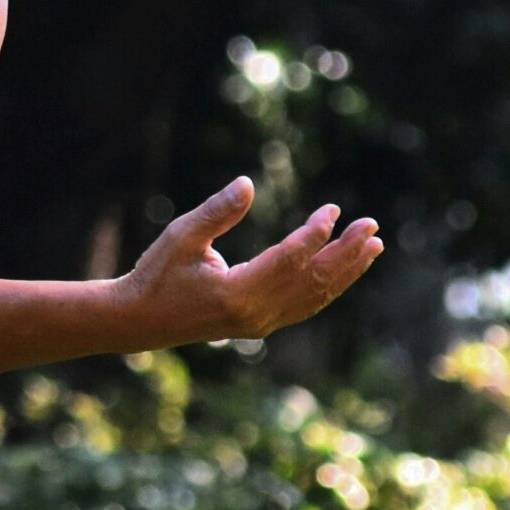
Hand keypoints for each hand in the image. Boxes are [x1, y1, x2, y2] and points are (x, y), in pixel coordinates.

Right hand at [119, 176, 383, 344]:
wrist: (138, 321)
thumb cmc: (156, 274)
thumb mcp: (181, 236)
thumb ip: (216, 211)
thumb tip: (247, 183)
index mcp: (236, 293)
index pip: (290, 261)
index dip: (316, 235)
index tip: (333, 210)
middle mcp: (255, 314)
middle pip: (313, 282)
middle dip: (346, 253)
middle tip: (371, 227)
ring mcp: (259, 324)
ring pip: (315, 297)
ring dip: (345, 271)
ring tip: (371, 247)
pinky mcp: (259, 326)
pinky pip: (304, 306)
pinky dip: (328, 287)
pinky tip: (341, 270)